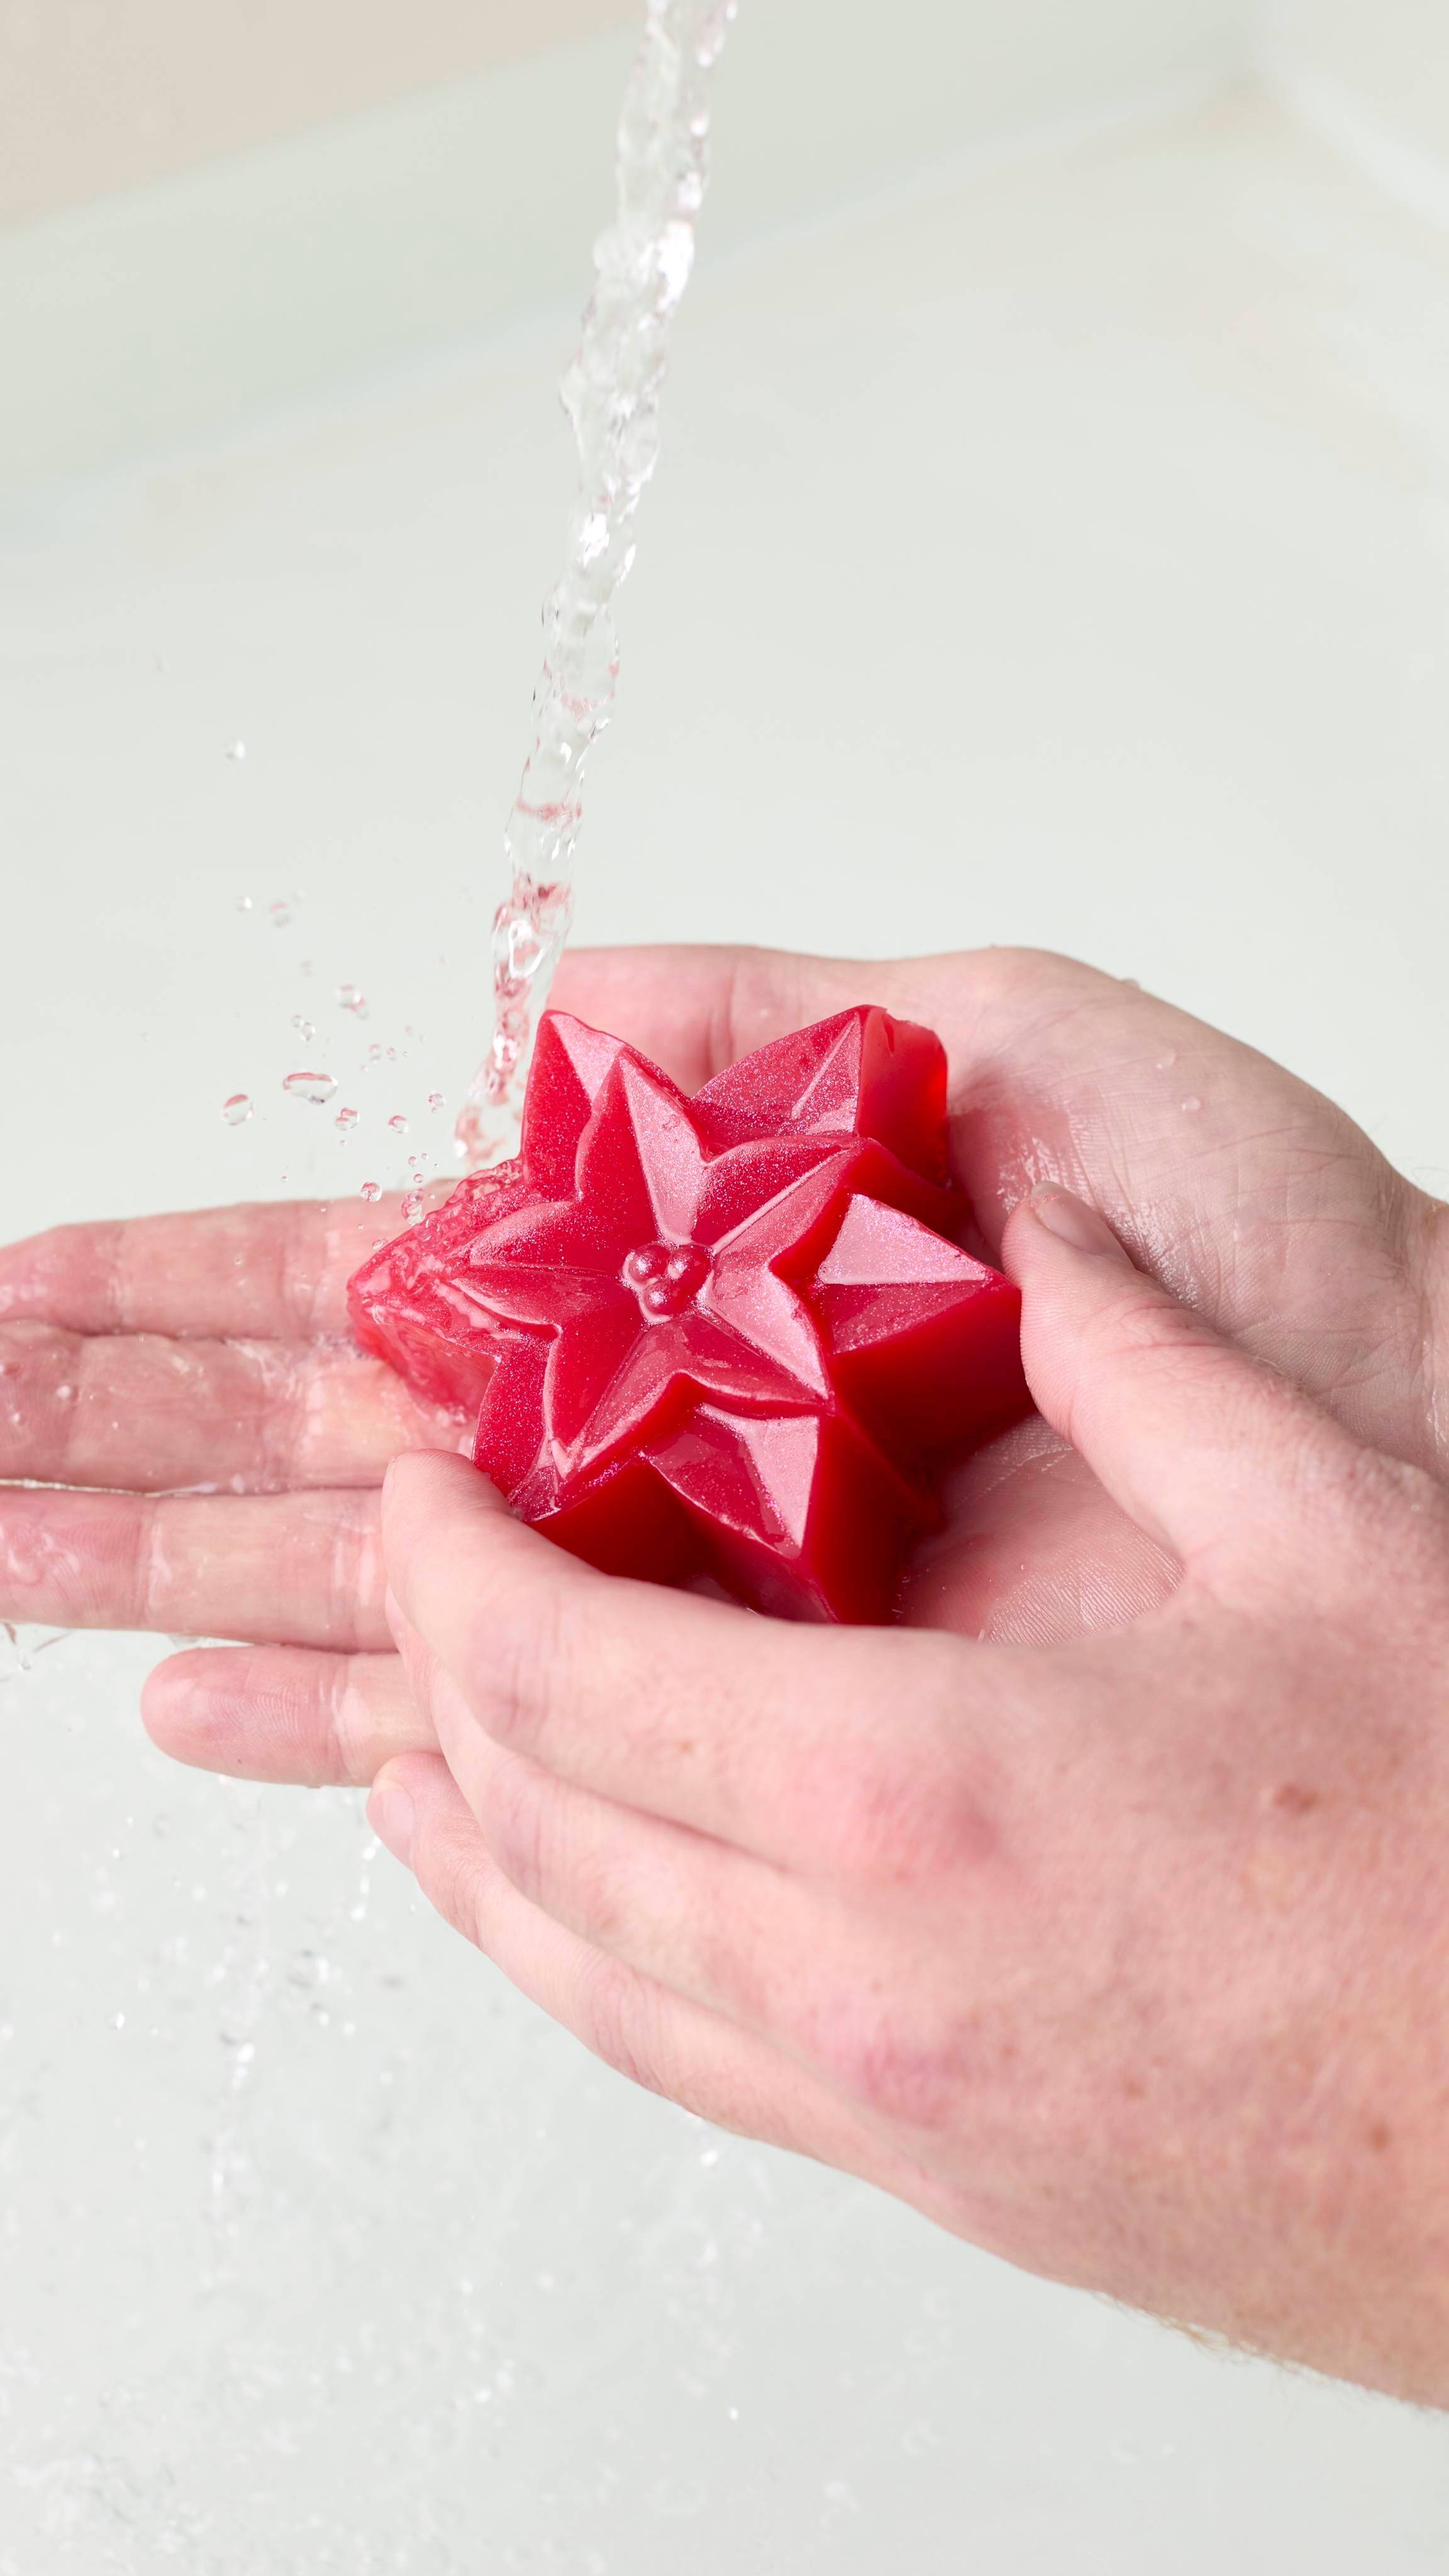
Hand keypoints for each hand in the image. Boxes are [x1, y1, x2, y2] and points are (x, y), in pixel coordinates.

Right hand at [115, 941, 1444, 1774]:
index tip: (29, 1282)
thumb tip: (562, 994)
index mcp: (690, 1267)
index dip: (192, 1278)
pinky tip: (195, 1709)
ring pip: (355, 1573)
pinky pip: (490, 1713)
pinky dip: (328, 1713)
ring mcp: (682, 1575)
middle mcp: (652, 1429)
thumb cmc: (1286, 1272)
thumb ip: (786, 1021)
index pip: (379, 1266)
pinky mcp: (743, 1707)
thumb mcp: (1035, 1054)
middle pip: (317, 1425)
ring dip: (158, 1561)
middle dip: (114, 1423)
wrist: (1417, 1483)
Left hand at [366, 1188, 1448, 2405]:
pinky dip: (584, 1968)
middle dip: (440, 1673)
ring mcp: (896, 2111)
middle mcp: (865, 1975)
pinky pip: (689, 2065)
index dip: (450, 1561)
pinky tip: (577, 1921)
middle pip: (537, 1814)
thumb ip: (1155, 1366)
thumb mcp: (1338, 1541)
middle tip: (429, 1563)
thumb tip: (1057, 1243)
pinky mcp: (953, 2188)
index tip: (425, 1480)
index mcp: (922, 1787)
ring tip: (419, 1752)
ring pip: (584, 1970)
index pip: (558, 1666)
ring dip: (476, 1845)